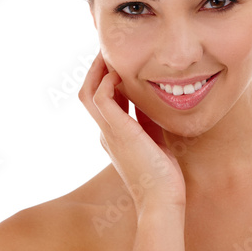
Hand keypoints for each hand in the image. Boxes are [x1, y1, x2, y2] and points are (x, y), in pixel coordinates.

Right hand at [78, 51, 185, 212]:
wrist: (162, 200)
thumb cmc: (163, 176)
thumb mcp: (156, 141)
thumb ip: (149, 121)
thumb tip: (151, 100)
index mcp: (114, 134)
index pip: (104, 100)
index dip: (108, 79)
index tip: (120, 62)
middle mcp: (106, 131)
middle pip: (89, 92)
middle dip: (97, 69)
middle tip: (109, 50)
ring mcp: (108, 132)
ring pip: (88, 92)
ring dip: (97, 69)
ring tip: (109, 53)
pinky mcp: (117, 131)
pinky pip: (101, 98)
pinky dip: (106, 81)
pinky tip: (120, 73)